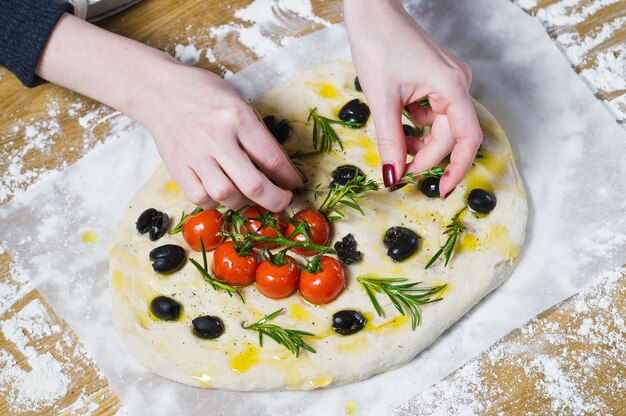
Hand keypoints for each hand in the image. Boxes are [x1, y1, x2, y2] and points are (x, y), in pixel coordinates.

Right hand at [37, 14, 302, 210]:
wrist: (158, 90)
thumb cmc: (203, 93)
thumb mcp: (238, 102)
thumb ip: (257, 133)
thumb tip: (279, 167)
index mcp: (237, 117)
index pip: (272, 157)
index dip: (289, 177)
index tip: (296, 184)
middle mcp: (216, 137)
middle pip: (253, 185)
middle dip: (275, 200)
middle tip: (282, 201)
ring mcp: (194, 155)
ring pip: (226, 196)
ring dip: (244, 202)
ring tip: (248, 193)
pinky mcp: (177, 167)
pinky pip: (200, 198)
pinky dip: (215, 202)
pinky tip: (221, 192)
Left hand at [344, 0, 481, 195]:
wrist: (372, 11)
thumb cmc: (378, 44)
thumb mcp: (382, 100)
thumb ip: (390, 141)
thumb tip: (394, 177)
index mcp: (451, 87)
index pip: (467, 139)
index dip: (456, 169)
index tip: (440, 190)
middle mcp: (457, 84)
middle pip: (451, 136)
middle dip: (428, 158)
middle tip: (402, 174)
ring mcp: (448, 82)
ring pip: (441, 126)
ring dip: (422, 143)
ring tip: (398, 152)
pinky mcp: (437, 81)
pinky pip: (433, 113)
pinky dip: (418, 127)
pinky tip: (400, 128)